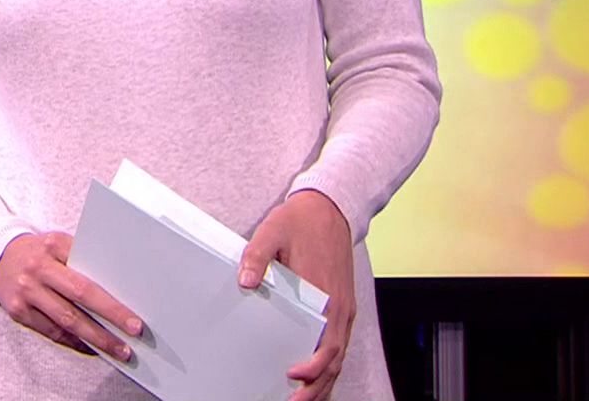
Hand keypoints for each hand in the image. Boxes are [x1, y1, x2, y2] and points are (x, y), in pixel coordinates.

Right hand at [0, 231, 143, 360]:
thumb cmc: (39, 253)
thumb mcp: (58, 244)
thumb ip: (81, 260)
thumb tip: (117, 288)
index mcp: (54, 245)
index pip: (88, 271)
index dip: (112, 296)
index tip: (134, 312)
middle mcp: (38, 268)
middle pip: (80, 294)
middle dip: (111, 315)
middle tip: (134, 331)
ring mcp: (27, 291)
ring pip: (67, 319)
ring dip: (96, 337)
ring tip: (118, 349)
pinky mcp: (18, 311)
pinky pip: (52, 331)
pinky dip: (74, 341)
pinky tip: (92, 347)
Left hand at [237, 190, 355, 400]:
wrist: (330, 208)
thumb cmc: (301, 221)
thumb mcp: (273, 231)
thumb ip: (258, 256)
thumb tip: (245, 281)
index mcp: (326, 295)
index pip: (326, 343)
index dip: (313, 366)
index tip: (293, 376)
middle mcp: (339, 308)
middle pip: (334, 359)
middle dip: (316, 386)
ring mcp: (343, 310)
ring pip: (338, 356)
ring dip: (323, 381)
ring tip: (301, 399)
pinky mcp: (341, 308)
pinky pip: (338, 344)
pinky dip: (328, 366)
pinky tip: (313, 378)